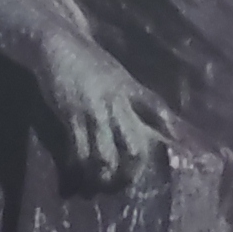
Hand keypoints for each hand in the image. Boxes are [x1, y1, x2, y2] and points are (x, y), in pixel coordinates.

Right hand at [35, 45, 173, 189]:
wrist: (57, 43)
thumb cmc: (89, 61)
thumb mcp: (120, 75)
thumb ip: (137, 98)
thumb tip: (161, 122)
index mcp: (132, 90)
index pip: (158, 112)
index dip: (170, 132)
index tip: (175, 150)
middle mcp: (118, 103)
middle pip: (134, 147)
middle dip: (130, 172)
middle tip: (123, 184)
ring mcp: (94, 111)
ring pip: (105, 156)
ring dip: (102, 178)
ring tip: (97, 188)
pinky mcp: (71, 117)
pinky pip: (78, 151)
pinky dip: (77, 169)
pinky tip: (74, 177)